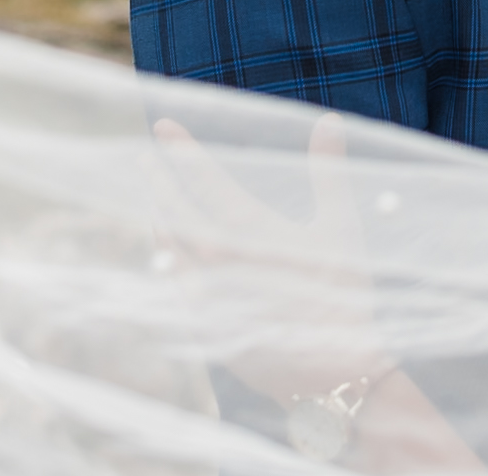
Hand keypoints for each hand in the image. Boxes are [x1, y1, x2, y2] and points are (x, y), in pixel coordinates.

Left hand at [151, 111, 393, 405]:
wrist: (332, 369)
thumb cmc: (342, 292)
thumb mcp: (340, 225)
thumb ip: (329, 169)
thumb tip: (329, 118)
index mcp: (249, 228)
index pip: (203, 177)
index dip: (181, 148)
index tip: (162, 125)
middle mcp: (217, 258)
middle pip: (173, 209)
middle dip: (158, 180)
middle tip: (145, 159)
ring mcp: (205, 293)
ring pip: (168, 246)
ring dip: (159, 218)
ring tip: (155, 201)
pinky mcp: (203, 322)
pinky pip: (174, 281)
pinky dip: (167, 257)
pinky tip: (168, 253)